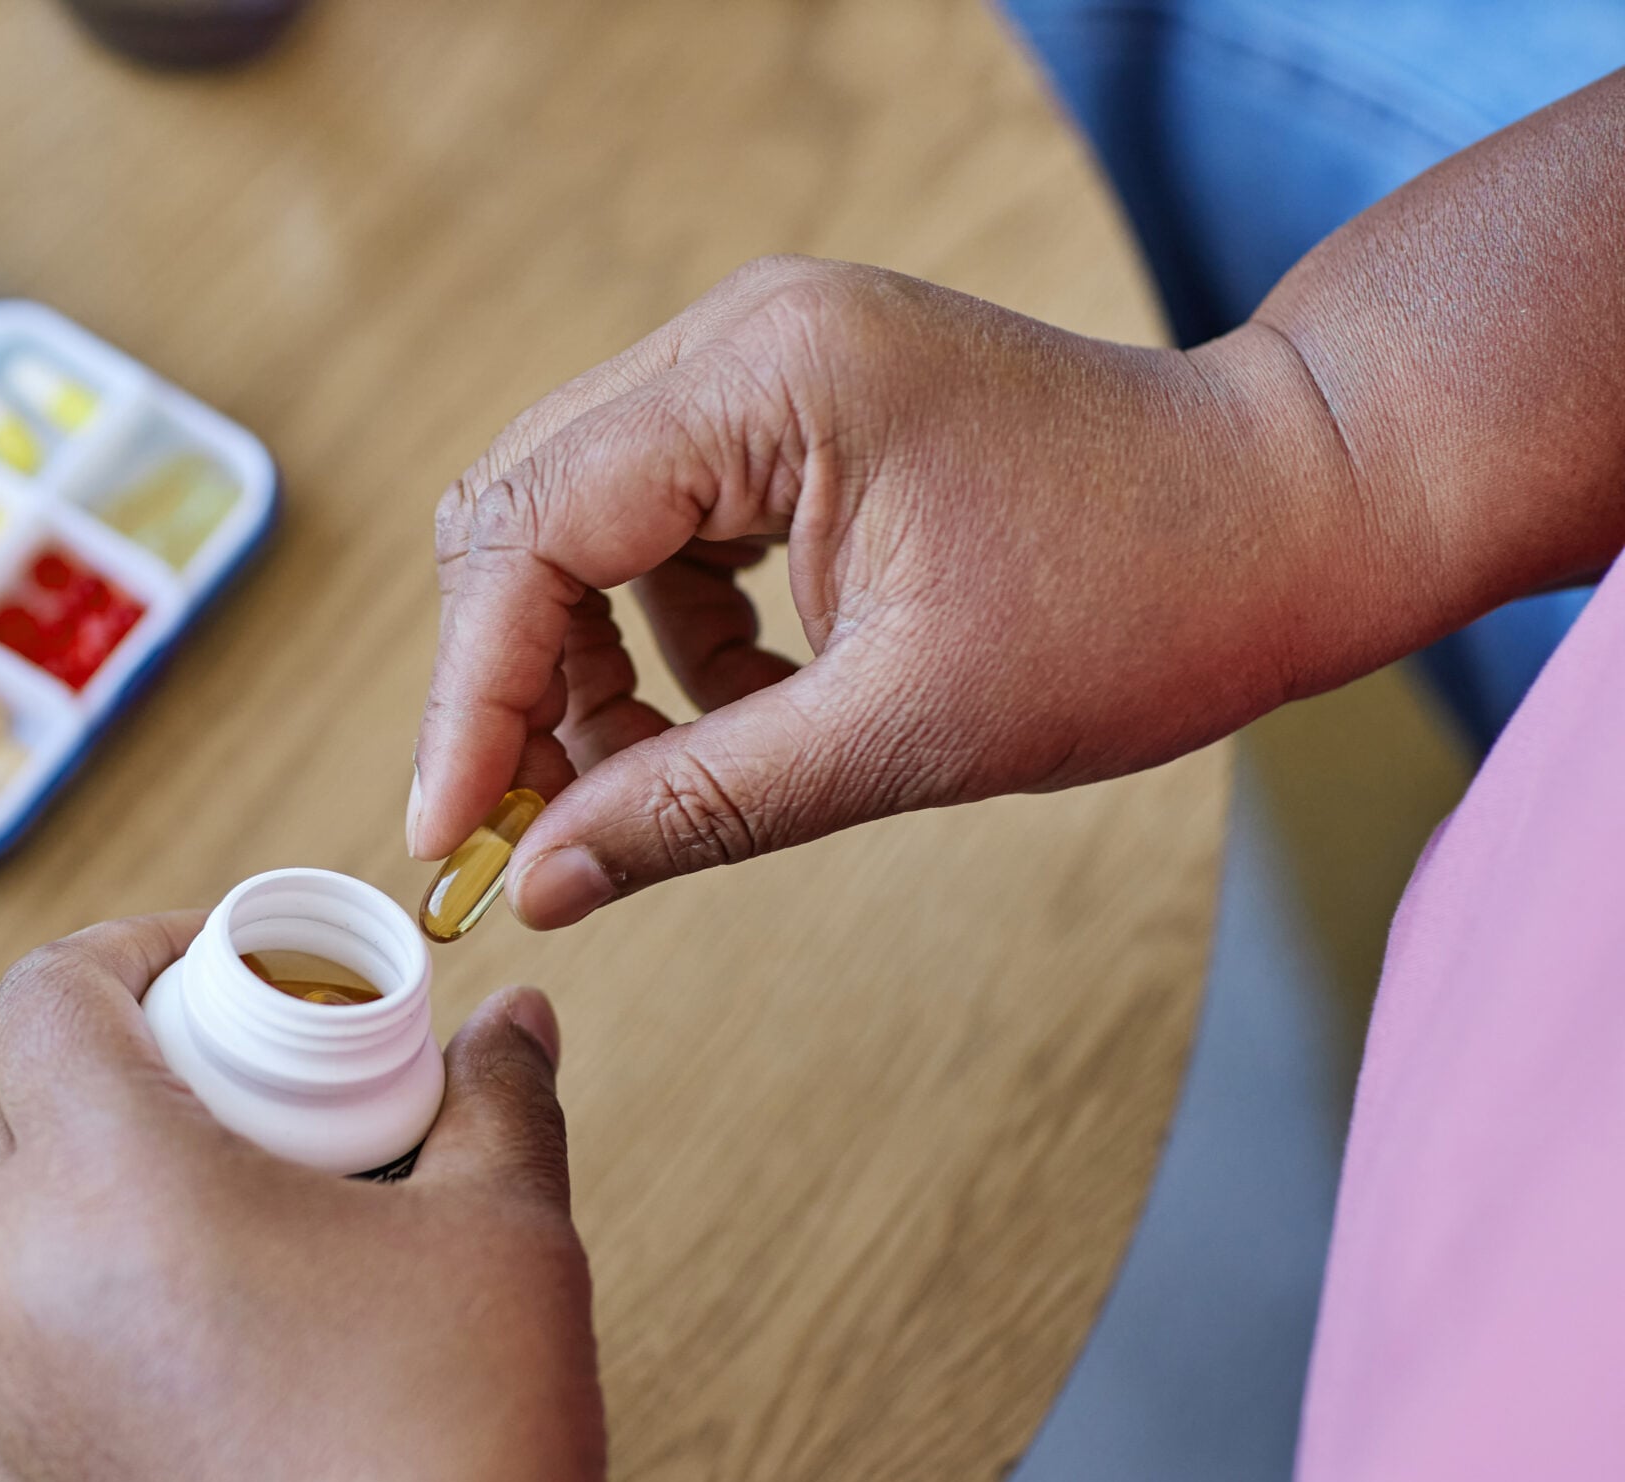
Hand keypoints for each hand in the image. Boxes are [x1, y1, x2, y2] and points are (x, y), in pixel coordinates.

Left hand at [0, 915, 667, 1481]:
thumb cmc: (453, 1470)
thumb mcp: (500, 1237)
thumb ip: (499, 1098)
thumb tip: (514, 1028)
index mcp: (107, 1186)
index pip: (44, 994)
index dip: (130, 944)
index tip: (224, 960)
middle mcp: (13, 1284)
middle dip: (88, 1034)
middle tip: (220, 1047)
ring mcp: (3, 1397)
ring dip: (69, 1151)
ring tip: (219, 1170)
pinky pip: (6, 1321)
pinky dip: (70, 1266)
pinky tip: (205, 1297)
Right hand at [413, 255, 1441, 926]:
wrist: (1295, 510)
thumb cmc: (1141, 605)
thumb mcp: (906, 734)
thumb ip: (698, 806)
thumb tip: (537, 885)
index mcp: (768, 378)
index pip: (532, 532)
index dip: (471, 699)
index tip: (445, 836)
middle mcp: (741, 336)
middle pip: (521, 508)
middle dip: (511, 679)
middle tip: (535, 823)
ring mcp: (763, 359)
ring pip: (574, 518)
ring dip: (586, 664)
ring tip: (659, 780)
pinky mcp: (790, 402)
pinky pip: (655, 520)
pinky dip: (662, 633)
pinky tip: (740, 707)